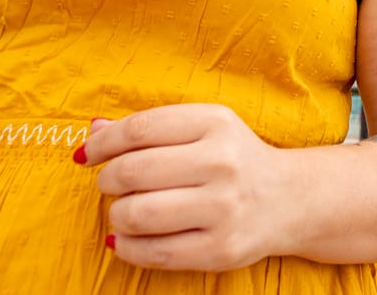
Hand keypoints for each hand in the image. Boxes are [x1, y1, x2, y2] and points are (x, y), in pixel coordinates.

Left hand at [80, 104, 282, 270]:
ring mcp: (223, 208)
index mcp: (215, 123)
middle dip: (108, 180)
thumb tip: (93, 131)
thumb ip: (149, 128)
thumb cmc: (233, 158)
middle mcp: (222, 163)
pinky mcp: (221, 248)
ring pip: (138, 214)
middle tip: (111, 184)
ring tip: (125, 211)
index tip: (87, 155)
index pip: (140, 129)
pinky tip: (127, 238)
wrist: (289, 198)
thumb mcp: (202, 128)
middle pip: (133, 171)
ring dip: (117, 214)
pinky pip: (153, 252)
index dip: (104, 144)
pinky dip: (127, 246)